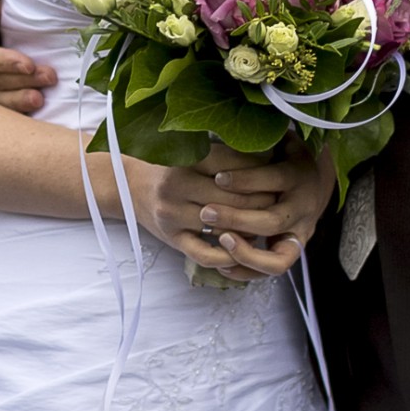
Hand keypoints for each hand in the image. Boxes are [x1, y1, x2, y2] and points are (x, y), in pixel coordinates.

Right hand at [0, 0, 56, 113]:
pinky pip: (9, 112)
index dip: (3, 63)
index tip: (29, 65)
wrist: (7, 14)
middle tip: (50, 77)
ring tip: (41, 100)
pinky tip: (40, 111)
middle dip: (21, 82)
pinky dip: (22, 113)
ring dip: (20, 101)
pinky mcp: (2, 97)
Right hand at [125, 142, 332, 282]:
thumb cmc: (169, 169)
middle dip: (259, 201)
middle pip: (229, 198)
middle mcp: (176, 186)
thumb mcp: (190, 154)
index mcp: (184, 161)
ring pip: (220, 226)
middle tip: (280, 201)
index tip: (277, 173)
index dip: (257, 171)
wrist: (129, 187)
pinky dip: (225, 256)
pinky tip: (242, 252)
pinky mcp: (172, 239)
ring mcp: (173, 215)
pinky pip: (203, 253)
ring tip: (267, 225)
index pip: (230, 166)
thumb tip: (269, 154)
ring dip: (246, 230)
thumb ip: (222, 154)